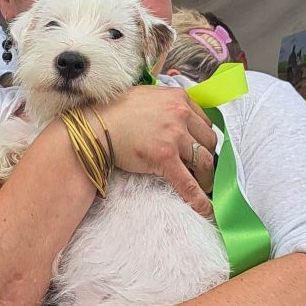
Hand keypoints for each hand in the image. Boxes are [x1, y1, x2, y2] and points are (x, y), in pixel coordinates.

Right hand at [100, 85, 215, 214]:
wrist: (96, 127)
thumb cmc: (117, 111)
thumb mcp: (150, 96)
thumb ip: (169, 103)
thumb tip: (182, 118)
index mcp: (179, 98)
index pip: (204, 123)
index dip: (204, 140)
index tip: (202, 150)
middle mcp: (180, 114)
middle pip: (209, 141)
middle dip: (207, 158)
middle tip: (202, 171)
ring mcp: (174, 136)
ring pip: (204, 161)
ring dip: (206, 176)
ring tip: (202, 186)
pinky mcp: (164, 157)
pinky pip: (188, 182)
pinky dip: (199, 198)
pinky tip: (205, 209)